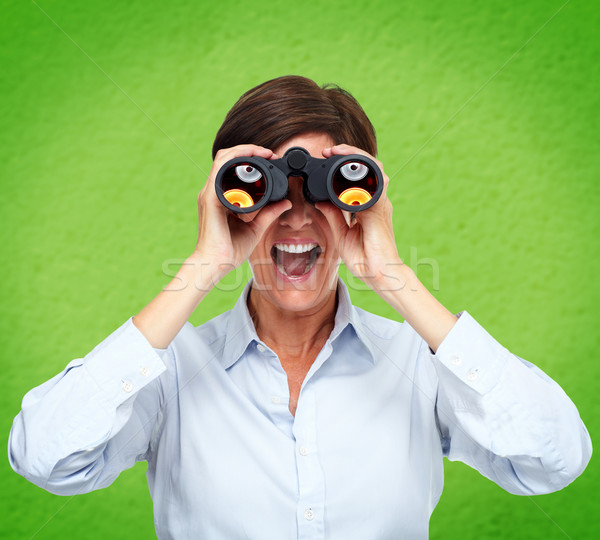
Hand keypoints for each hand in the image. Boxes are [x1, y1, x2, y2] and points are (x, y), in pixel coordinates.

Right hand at [193, 144, 291, 283]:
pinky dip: (235, 160)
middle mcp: (214, 192)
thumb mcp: (255, 228)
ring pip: (223, 158)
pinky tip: (250, 160)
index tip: (270, 158)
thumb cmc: (229, 250)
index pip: (232, 168)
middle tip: (269, 153)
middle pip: (227, 158)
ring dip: (244, 150)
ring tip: (263, 152)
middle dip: (249, 150)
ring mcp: (210, 193)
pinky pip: (220, 169)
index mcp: (222, 197)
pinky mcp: (210, 198)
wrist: (214, 264)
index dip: (250, 158)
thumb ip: (269, 214)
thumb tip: (285, 203)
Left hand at [316, 144, 401, 289]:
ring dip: (356, 157)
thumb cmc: (364, 260)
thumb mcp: (342, 235)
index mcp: (366, 207)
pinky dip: (364, 171)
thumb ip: (333, 216)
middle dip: (349, 155)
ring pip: (374, 169)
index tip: (325, 160)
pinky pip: (376, 183)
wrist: (379, 275)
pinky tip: (349, 165)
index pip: (357, 179)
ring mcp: (380, 204)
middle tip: (329, 151)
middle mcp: (375, 202)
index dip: (344, 166)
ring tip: (337, 151)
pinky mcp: (380, 210)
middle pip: (367, 169)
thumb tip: (320, 201)